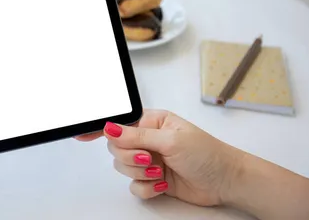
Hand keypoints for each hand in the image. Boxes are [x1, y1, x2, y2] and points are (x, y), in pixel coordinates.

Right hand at [78, 110, 242, 206]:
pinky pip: (134, 186)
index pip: (119, 122)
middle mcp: (147, 139)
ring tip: (159, 171)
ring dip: (140, 172)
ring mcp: (149, 159)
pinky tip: (162, 184)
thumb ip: (137, 134)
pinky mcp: (153, 179)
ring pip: (122, 167)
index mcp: (151, 121)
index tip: (82, 135)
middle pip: (116, 147)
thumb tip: (110, 127)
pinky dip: (147, 187)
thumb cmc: (207, 153)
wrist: (226, 182)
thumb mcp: (171, 140)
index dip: (100, 129)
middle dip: (130, 157)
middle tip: (149, 159)